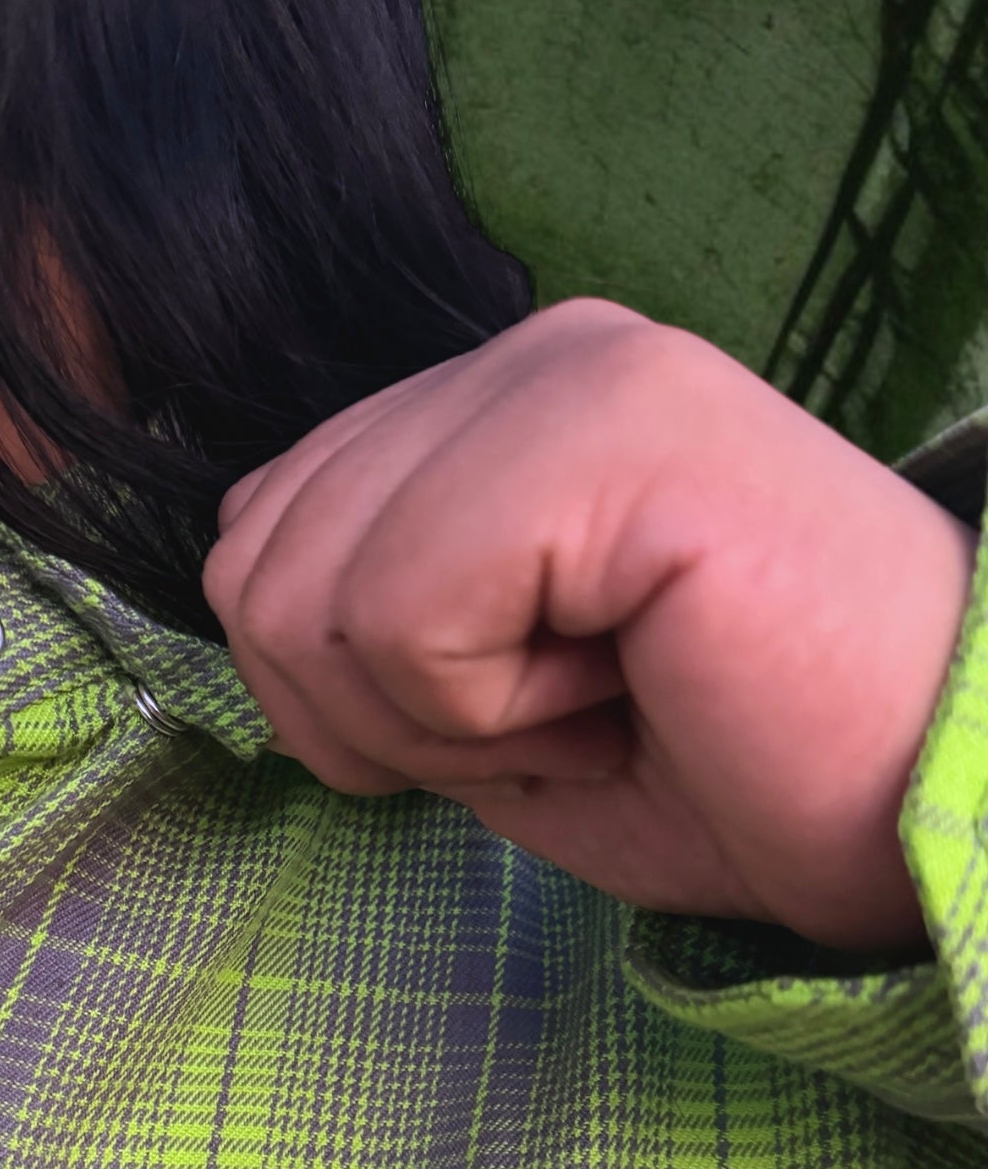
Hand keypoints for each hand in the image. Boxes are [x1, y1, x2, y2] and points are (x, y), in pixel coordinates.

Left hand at [200, 297, 980, 958]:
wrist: (919, 812)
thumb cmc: (724, 774)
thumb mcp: (484, 715)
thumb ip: (360, 633)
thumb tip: (250, 614)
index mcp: (494, 408)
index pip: (258, 538)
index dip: (344, 697)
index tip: (521, 717)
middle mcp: (526, 356)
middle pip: (252, 569)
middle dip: (377, 719)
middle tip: (561, 721)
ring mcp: (569, 373)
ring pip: (303, 597)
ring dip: (442, 722)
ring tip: (602, 701)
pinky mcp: (610, 428)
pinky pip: (399, 613)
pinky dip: (490, 713)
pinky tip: (625, 687)